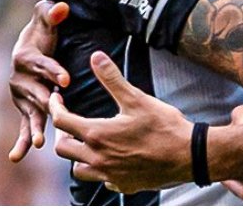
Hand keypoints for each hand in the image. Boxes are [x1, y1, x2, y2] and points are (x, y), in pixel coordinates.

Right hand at [8, 0, 69, 161]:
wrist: (33, 45)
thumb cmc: (44, 30)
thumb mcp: (47, 18)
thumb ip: (52, 12)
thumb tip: (61, 8)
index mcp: (25, 56)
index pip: (40, 64)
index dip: (53, 71)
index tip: (66, 80)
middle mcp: (19, 78)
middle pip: (36, 91)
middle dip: (46, 102)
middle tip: (57, 111)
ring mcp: (22, 95)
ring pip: (30, 111)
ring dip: (35, 127)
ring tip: (40, 142)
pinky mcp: (26, 108)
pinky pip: (24, 125)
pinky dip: (21, 141)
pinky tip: (17, 157)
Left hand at [50, 51, 193, 193]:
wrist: (187, 155)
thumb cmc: (163, 126)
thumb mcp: (136, 98)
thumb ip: (112, 78)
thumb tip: (96, 58)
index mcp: (97, 135)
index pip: (62, 122)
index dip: (55, 108)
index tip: (57, 100)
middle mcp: (97, 158)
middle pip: (63, 149)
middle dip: (62, 133)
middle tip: (69, 121)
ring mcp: (109, 175)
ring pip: (78, 169)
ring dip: (77, 156)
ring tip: (87, 142)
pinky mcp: (122, 185)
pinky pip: (102, 180)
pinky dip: (100, 169)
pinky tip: (111, 159)